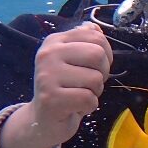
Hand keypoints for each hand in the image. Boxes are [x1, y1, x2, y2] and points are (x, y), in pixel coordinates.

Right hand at [0, 23, 112, 147]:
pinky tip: (75, 107)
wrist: (42, 120)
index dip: (105, 54)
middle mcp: (48, 54)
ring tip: (78, 95)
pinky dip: (88, 107)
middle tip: (89, 83)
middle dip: (102, 73)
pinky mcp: (51, 99)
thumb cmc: (63, 89)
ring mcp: (47, 76)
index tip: (95, 66)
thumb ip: (84, 43)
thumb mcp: (73, 62)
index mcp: (55, 41)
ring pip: (95, 78)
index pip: (95, 35)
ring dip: (94, 92)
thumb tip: (94, 27)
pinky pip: (88, 99)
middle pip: (98, 54)